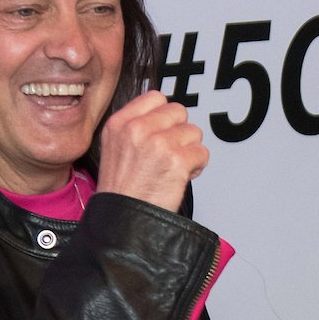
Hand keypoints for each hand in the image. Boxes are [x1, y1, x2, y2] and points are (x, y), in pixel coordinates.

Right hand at [94, 91, 208, 212]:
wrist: (123, 222)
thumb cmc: (122, 191)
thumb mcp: (115, 148)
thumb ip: (136, 127)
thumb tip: (164, 114)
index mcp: (119, 123)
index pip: (156, 97)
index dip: (165, 116)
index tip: (164, 131)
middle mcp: (137, 130)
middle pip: (179, 112)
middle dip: (179, 132)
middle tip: (170, 153)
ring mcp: (158, 144)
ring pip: (193, 132)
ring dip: (189, 150)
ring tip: (173, 168)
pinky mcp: (177, 161)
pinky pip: (202, 153)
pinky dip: (197, 167)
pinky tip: (181, 177)